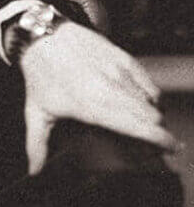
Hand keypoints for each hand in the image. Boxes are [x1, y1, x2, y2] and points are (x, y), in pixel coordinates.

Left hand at [20, 22, 176, 174]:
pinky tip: (140, 102)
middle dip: (157, 132)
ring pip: (153, 101)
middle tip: (153, 141)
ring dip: (153, 116)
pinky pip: (149, 83)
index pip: (138, 127)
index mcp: (93, 106)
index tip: (171, 149)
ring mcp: (119, 72)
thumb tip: (35, 171)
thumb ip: (38, 145)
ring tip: (144, 123)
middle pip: (152, 118)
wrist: (42, 35)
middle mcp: (111, 89)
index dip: (161, 141)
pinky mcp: (124, 58)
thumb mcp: (37, 111)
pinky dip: (150, 96)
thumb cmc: (40, 75)